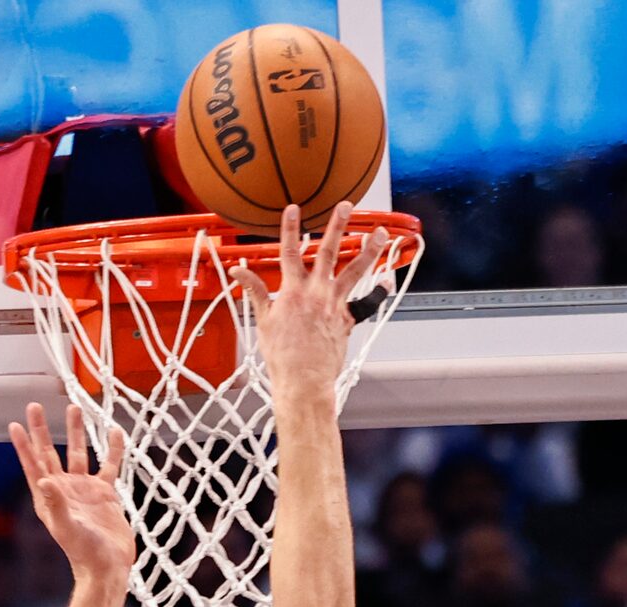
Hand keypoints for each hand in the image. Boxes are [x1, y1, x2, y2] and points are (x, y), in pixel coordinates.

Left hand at [9, 402, 132, 582]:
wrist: (108, 567)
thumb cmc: (84, 553)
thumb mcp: (67, 527)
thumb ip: (56, 504)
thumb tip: (44, 480)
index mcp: (49, 497)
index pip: (34, 465)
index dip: (24, 445)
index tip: (15, 424)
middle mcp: (64, 490)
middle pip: (49, 453)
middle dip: (42, 430)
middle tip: (34, 406)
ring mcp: (84, 490)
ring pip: (77, 454)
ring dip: (75, 432)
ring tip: (74, 409)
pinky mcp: (104, 493)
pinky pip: (108, 465)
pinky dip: (111, 449)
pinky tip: (114, 432)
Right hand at [231, 202, 389, 401]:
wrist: (304, 381)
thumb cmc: (282, 357)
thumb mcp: (263, 321)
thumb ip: (255, 292)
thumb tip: (238, 272)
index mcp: (292, 291)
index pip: (290, 251)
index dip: (291, 228)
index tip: (294, 208)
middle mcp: (316, 293)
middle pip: (328, 252)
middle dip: (337, 226)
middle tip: (346, 206)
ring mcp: (334, 305)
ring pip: (354, 271)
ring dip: (369, 250)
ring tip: (380, 233)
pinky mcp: (347, 320)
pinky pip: (365, 303)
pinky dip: (377, 292)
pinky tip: (388, 280)